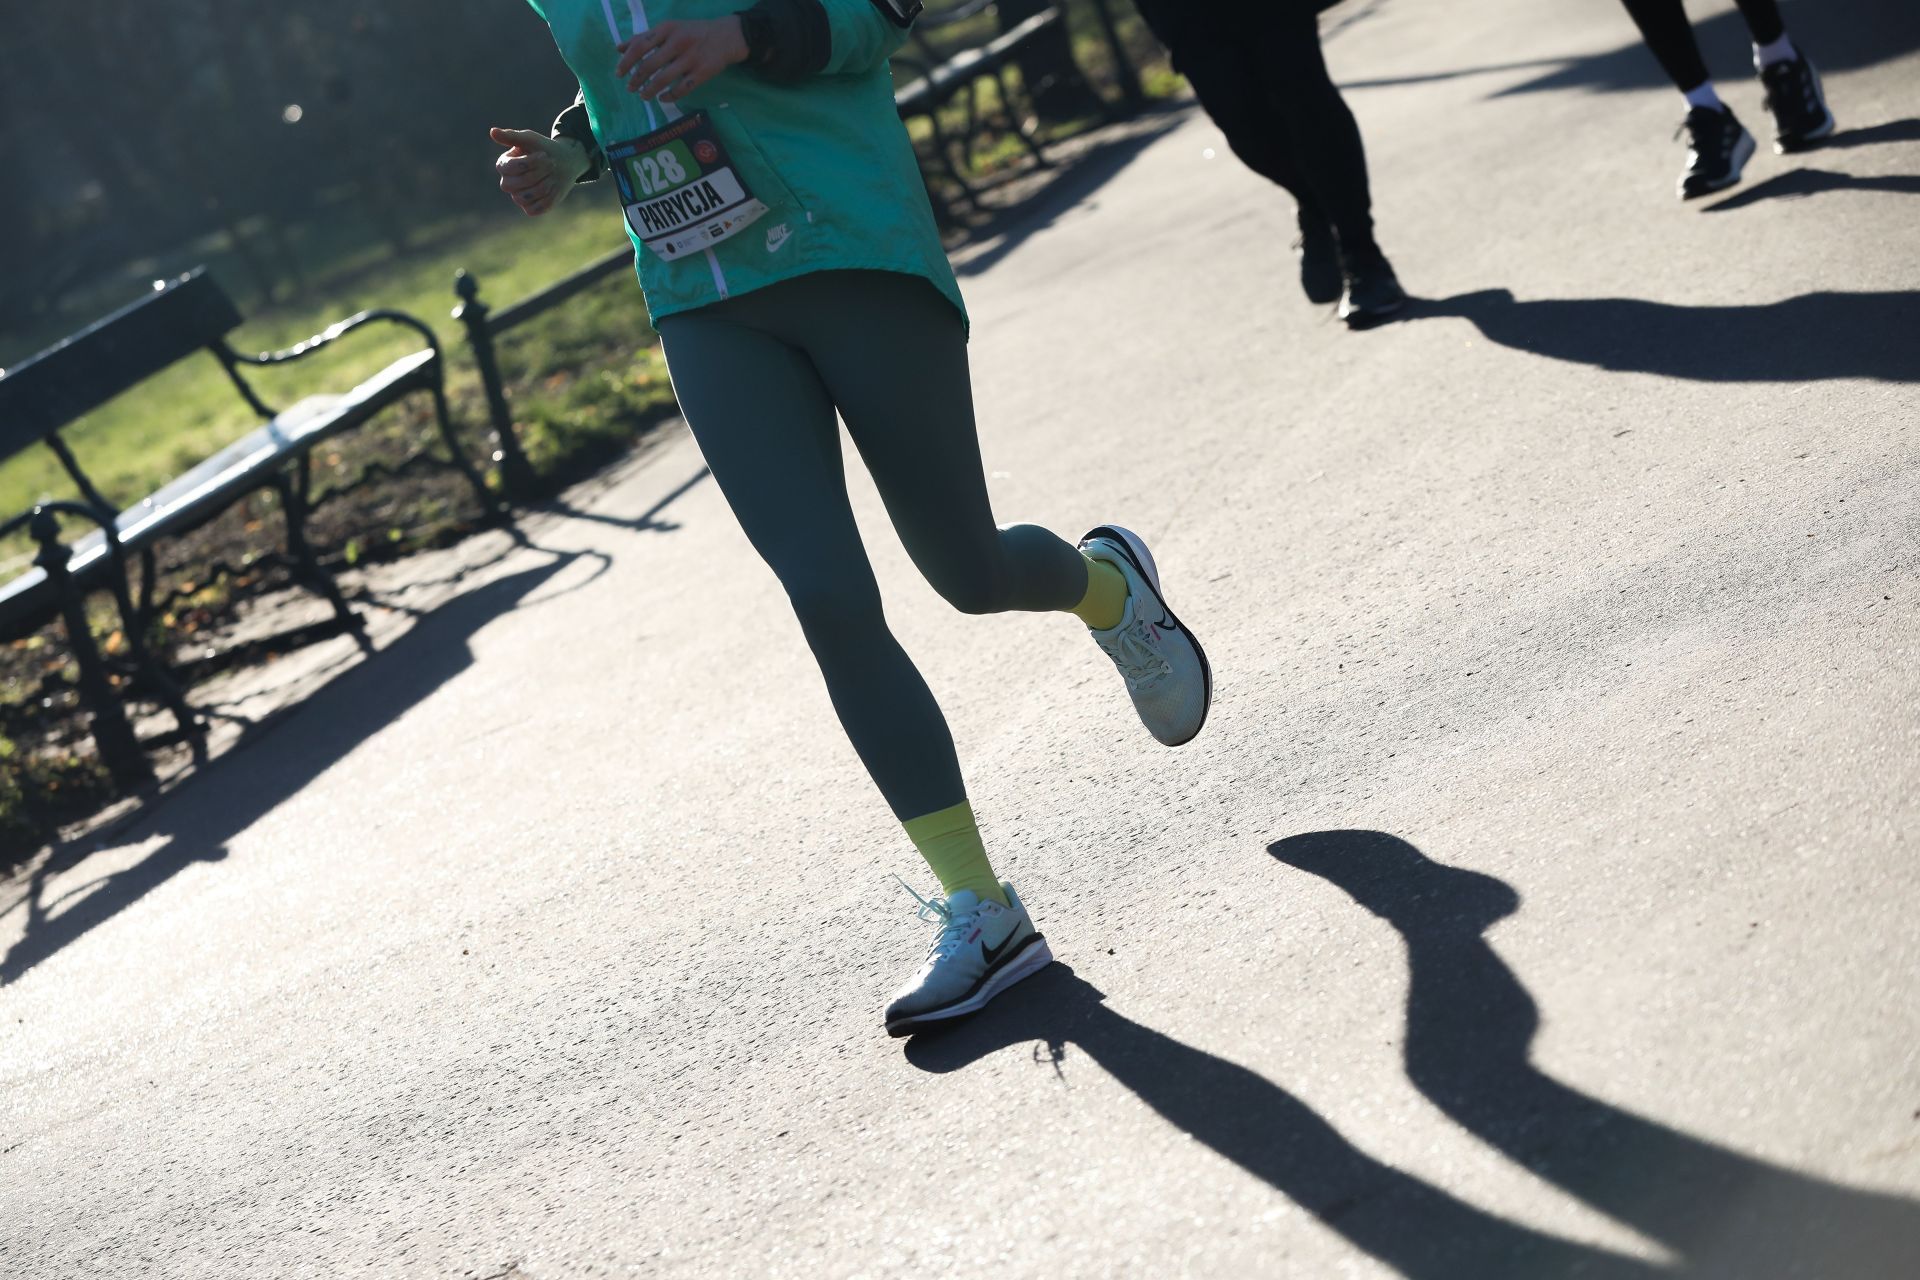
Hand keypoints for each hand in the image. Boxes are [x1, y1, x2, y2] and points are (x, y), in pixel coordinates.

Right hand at [489, 127, 589, 216]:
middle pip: (519, 183)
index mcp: (503, 166)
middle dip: (539, 172)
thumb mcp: (529, 139)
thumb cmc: (543, 149)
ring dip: (546, 183)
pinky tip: (552, 187)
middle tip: (550, 163)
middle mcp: (507, 183)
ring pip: (528, 196)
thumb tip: (492, 131)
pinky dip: (548, 197)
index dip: (529, 162)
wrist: (563, 164)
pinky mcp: (530, 209)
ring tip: (551, 174)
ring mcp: (518, 197)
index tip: (543, 154)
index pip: (510, 168)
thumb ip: (511, 137)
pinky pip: (536, 208)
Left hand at [616, 18, 747, 103]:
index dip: (627, 61)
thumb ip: (644, 37)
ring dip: (650, 90)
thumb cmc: (692, 32)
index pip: (640, 45)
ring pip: (664, 79)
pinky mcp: (703, 73)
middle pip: (650, 64)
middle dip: (636, 79)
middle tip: (630, 88)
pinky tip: (663, 98)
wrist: (726, 36)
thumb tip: (619, 48)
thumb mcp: (668, 28)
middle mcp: (678, 42)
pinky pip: (682, 89)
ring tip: (643, 96)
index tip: (619, 73)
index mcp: (667, 29)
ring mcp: (691, 58)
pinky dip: (670, 97)